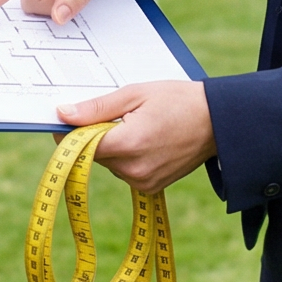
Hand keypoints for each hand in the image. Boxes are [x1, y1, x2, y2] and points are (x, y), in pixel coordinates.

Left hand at [56, 79, 214, 194]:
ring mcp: (143, 181)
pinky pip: (124, 170)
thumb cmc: (179, 101)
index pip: (80, 146)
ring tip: (138, 125)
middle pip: (94, 155)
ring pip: (108, 163)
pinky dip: (126, 156)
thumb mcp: (135, 94)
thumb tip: (63, 113)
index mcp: (129, 144)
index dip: (71, 131)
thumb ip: (97, 107)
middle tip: (117, 114)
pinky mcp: (150, 187)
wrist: (218, 122)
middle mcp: (134, 170)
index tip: (68, 118)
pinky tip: (145, 139)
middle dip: (95, 135)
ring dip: (112, 146)